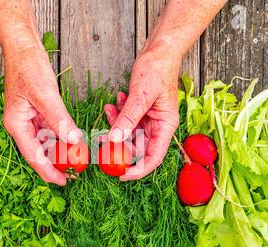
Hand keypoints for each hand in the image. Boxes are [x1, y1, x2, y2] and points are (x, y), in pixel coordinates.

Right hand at [3, 45, 81, 185]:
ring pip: (45, 144)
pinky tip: (72, 143)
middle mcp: (21, 126)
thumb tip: (73, 141)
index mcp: (16, 125)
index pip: (33, 156)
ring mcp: (28, 121)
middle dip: (55, 164)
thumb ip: (58, 119)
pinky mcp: (37, 114)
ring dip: (59, 152)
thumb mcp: (45, 94)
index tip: (63, 182)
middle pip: (39, 153)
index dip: (48, 171)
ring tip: (76, 161)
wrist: (23, 48)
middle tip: (74, 174)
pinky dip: (60, 138)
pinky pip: (49, 132)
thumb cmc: (28, 67)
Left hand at [106, 42, 181, 180]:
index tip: (120, 174)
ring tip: (110, 109)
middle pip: (137, 148)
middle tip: (101, 140)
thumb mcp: (141, 95)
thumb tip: (115, 140)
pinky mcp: (140, 113)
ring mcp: (148, 120)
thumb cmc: (157, 69)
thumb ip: (128, 118)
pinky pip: (125, 121)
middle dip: (119, 145)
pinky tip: (115, 102)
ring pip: (128, 134)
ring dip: (116, 126)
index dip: (138, 170)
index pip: (153, 158)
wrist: (159, 51)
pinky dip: (117, 115)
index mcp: (165, 126)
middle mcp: (157, 127)